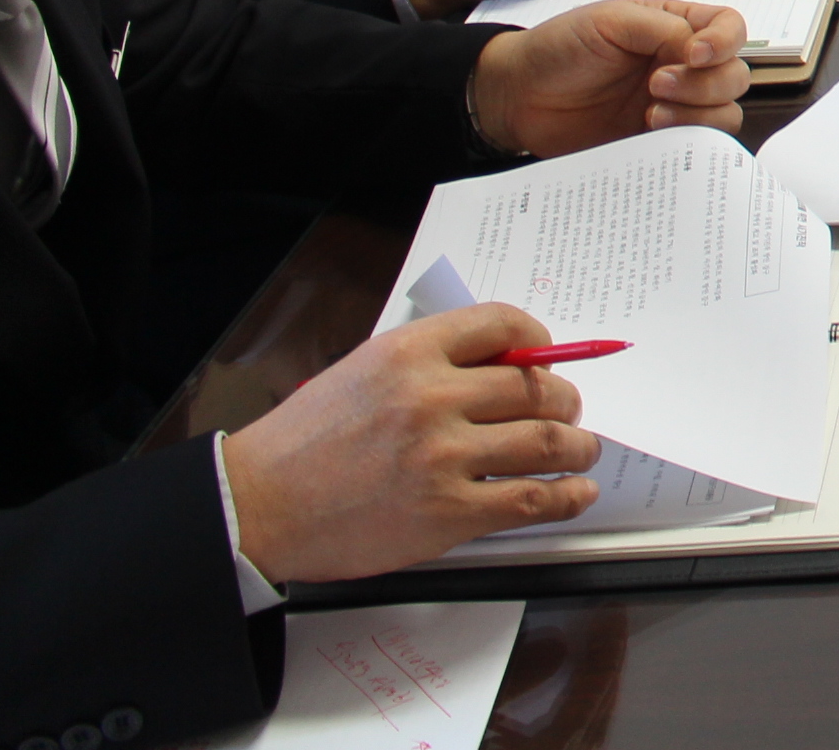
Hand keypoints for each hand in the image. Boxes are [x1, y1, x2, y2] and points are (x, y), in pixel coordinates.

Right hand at [221, 304, 597, 581]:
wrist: (256, 505)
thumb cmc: (305, 441)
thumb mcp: (362, 371)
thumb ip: (428, 363)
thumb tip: (503, 363)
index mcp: (410, 352)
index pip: (503, 324)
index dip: (539, 338)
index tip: (549, 355)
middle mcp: (433, 398)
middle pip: (536, 387)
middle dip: (564, 400)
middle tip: (567, 411)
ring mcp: (444, 457)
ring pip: (547, 441)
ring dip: (577, 446)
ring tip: (582, 450)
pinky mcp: (448, 513)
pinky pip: (532, 499)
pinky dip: (566, 496)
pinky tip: (575, 492)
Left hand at [470, 0, 753, 154]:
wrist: (517, 96)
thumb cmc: (559, 48)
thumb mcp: (609, 20)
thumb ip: (663, 28)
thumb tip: (701, 51)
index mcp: (676, 27)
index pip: (729, 28)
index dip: (724, 42)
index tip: (694, 54)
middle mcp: (682, 66)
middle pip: (735, 75)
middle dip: (704, 83)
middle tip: (657, 85)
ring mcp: (674, 106)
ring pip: (725, 113)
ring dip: (697, 114)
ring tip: (650, 114)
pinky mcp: (657, 141)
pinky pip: (695, 147)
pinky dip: (685, 142)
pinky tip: (649, 133)